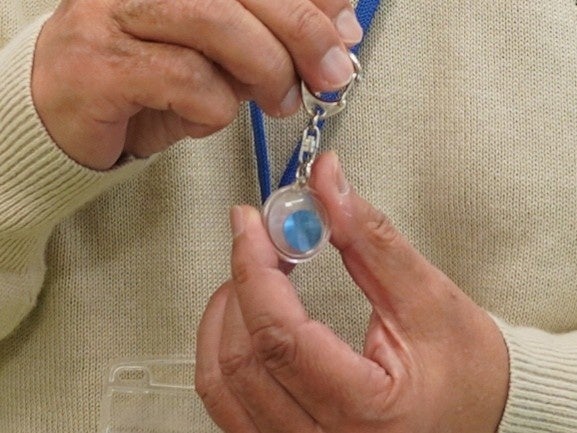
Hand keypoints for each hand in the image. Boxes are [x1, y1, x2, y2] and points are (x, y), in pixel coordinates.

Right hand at [32, 0, 361, 169]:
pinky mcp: (101, 62)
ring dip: (266, 70)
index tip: (346, 27)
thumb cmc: (148, 80)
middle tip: (330, 74)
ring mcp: (114, 11)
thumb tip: (336, 26)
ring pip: (219, 24)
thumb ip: (270, 35)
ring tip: (280, 101)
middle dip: (304, 32)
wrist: (69, 116)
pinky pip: (188, 79)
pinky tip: (207, 115)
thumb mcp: (222, 56)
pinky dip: (214, 107)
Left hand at [195, 152, 509, 432]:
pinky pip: (226, 402)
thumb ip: (368, 236)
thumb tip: (327, 185)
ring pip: (221, 384)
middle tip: (261, 238)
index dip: (255, 268)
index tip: (251, 224)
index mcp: (366, 410)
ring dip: (225, 317)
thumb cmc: (468, 368)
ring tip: (253, 273)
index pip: (281, 335)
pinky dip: (222, 352)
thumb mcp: (427, 296)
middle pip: (243, 359)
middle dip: (242, 282)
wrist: (481, 411)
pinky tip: (240, 318)